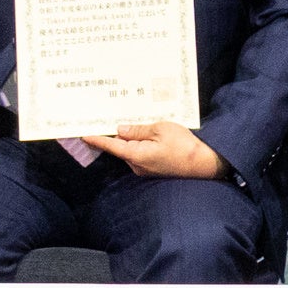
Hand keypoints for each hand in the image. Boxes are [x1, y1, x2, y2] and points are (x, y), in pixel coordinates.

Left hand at [90, 121, 227, 178]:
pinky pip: (141, 154)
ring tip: (135, 122)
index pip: (110, 146)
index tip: (82, 134)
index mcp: (136, 154)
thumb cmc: (184, 145)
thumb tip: (121, 130)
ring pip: (131, 150)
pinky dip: (141, 144)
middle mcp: (137, 165)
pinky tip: (148, 134)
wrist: (205, 164)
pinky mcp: (154, 169)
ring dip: (131, 138)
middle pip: (121, 147)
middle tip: (110, 118)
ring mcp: (145, 169)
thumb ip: (138, 129)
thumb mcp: (161, 129)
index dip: (96, 139)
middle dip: (117, 134)